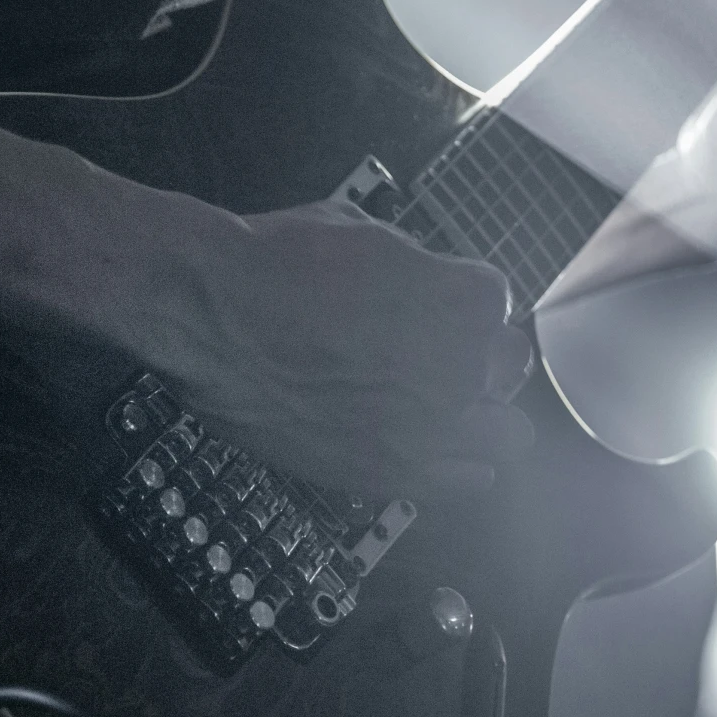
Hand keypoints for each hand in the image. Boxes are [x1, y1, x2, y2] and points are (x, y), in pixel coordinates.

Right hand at [140, 197, 533, 499]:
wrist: (209, 315)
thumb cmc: (274, 264)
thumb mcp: (364, 234)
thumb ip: (414, 267)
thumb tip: (420, 279)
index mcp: (464, 300)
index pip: (494, 303)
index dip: (459, 303)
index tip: (431, 307)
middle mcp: (462, 367)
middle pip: (507, 368)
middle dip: (479, 358)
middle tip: (439, 355)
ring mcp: (431, 425)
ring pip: (507, 435)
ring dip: (482, 417)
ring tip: (442, 407)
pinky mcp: (392, 471)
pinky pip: (465, 483)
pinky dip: (462, 469)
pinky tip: (444, 455)